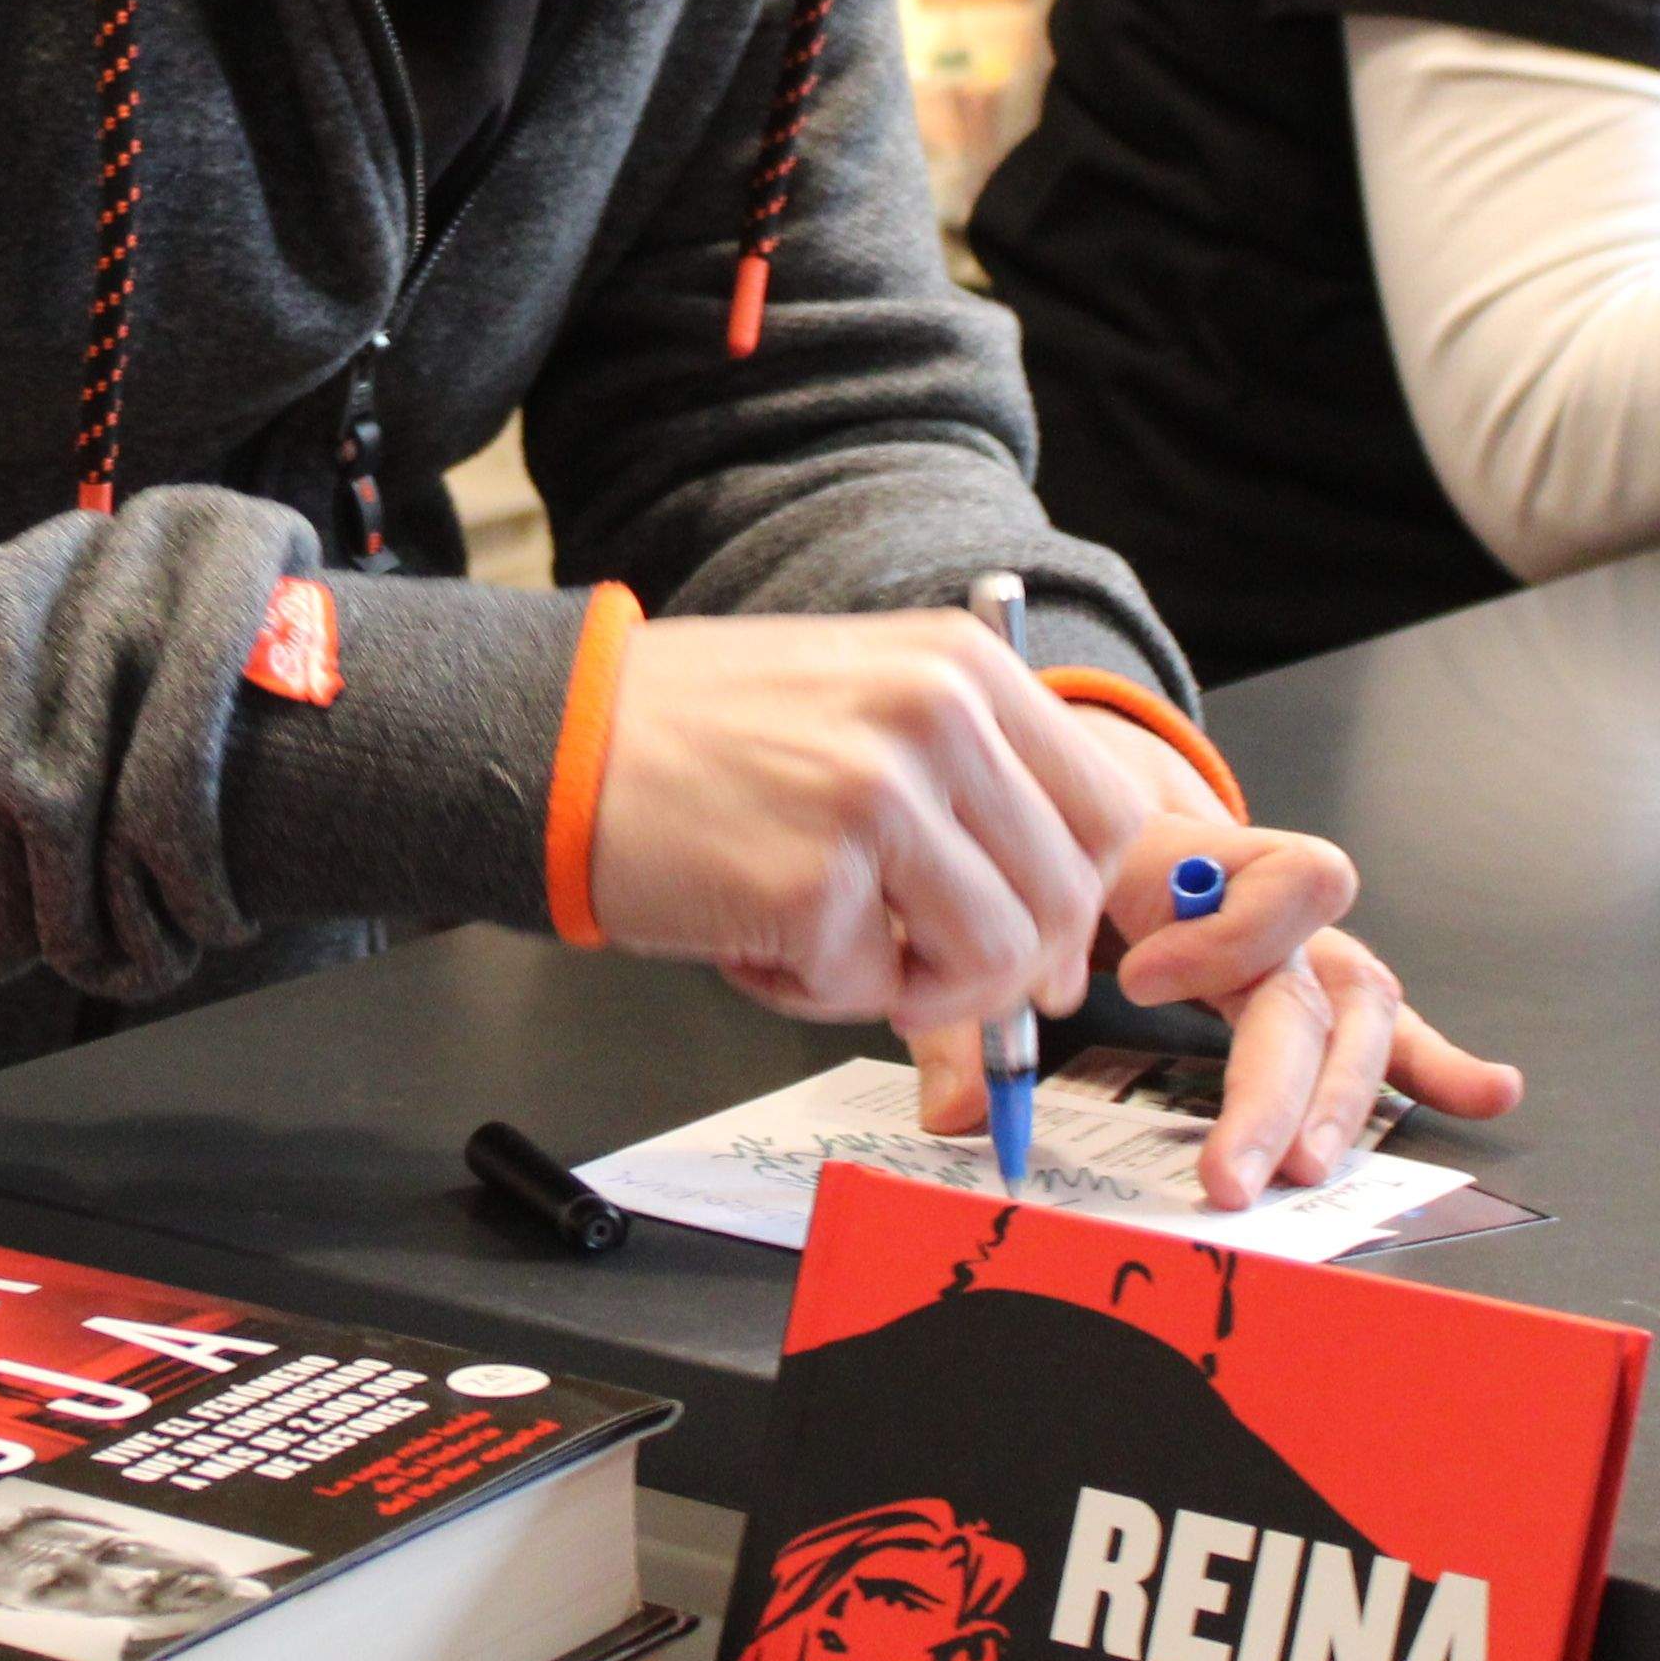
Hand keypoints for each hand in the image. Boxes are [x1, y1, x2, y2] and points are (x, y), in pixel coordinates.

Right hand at [587, 612, 1179, 1034]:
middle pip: (1064, 895)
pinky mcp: (814, 882)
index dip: (1072, 900)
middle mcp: (936, 716)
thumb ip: (967, 794)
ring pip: (993, 957)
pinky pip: (874, 991)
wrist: (556, 741)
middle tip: (927, 979)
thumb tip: (1053, 949)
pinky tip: (753, 941)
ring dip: (920, 990)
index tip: (1025, 943)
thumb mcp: (860, 706)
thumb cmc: (695, 737)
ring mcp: (879, 797)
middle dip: (1004, 968)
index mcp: (961, 666)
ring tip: (830, 954)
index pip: (1103, 808)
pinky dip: (816, 994)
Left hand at [902, 717, 1524, 1203]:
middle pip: (1311, 984)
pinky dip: (1436, 1062)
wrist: (1084, 801)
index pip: (1264, 878)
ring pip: (1363, 1006)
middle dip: (1277, 1089)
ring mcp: (1298, 945)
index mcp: (1187, 861)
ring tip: (1311, 1166)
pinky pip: (1389, 1022)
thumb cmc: (1047, 860)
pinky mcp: (1313, 984)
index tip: (1139, 979)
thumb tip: (959, 1116)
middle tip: (1231, 1174)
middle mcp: (1259, 903)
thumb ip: (972, 1016)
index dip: (1221, 937)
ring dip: (1344, 1098)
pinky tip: (1486, 1092)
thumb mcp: (1002, 913)